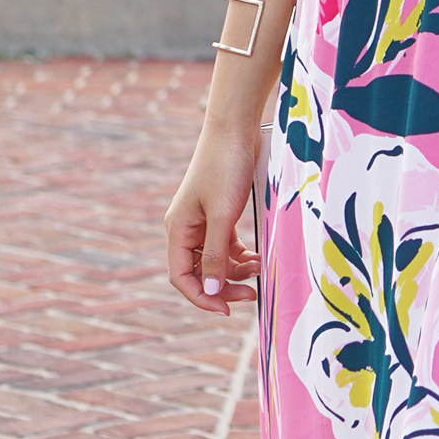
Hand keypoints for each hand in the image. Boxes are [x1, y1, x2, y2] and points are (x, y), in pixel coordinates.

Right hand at [165, 130, 260, 317]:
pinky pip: (226, 246)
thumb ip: (216, 254)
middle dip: (224, 286)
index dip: (202, 297)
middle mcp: (186, 229)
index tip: (227, 309)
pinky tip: (258, 257)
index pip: (181, 277)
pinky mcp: (219, 213)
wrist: (235, 128)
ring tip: (260, 268)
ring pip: (215, 260)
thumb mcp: (223, 215)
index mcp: (178, 230)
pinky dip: (241, 255)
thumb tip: (210, 289)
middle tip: (252, 294)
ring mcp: (202, 222)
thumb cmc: (226, 168)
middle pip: (199, 272)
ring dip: (236, 270)